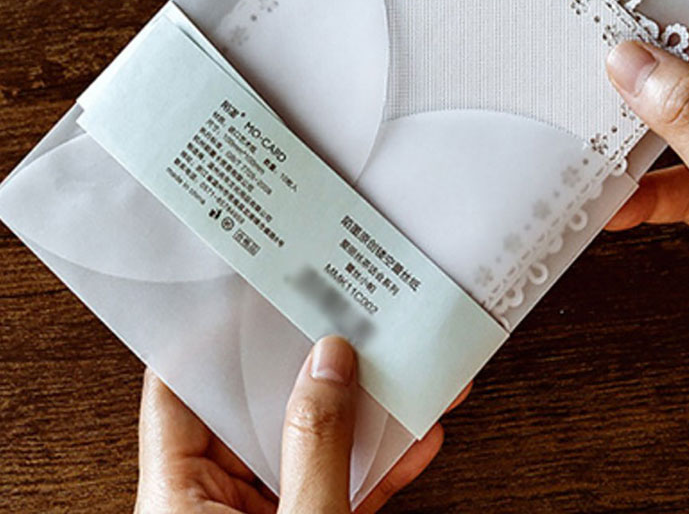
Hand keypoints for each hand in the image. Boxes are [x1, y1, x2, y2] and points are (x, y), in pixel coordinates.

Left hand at [134, 336, 468, 512]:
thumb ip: (314, 449)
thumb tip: (329, 363)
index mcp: (178, 495)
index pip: (177, 389)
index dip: (207, 334)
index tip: (249, 287)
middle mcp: (213, 500)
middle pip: (256, 406)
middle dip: (311, 364)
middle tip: (346, 315)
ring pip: (309, 442)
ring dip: (360, 410)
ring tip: (402, 364)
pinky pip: (339, 487)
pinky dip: (378, 465)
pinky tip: (419, 435)